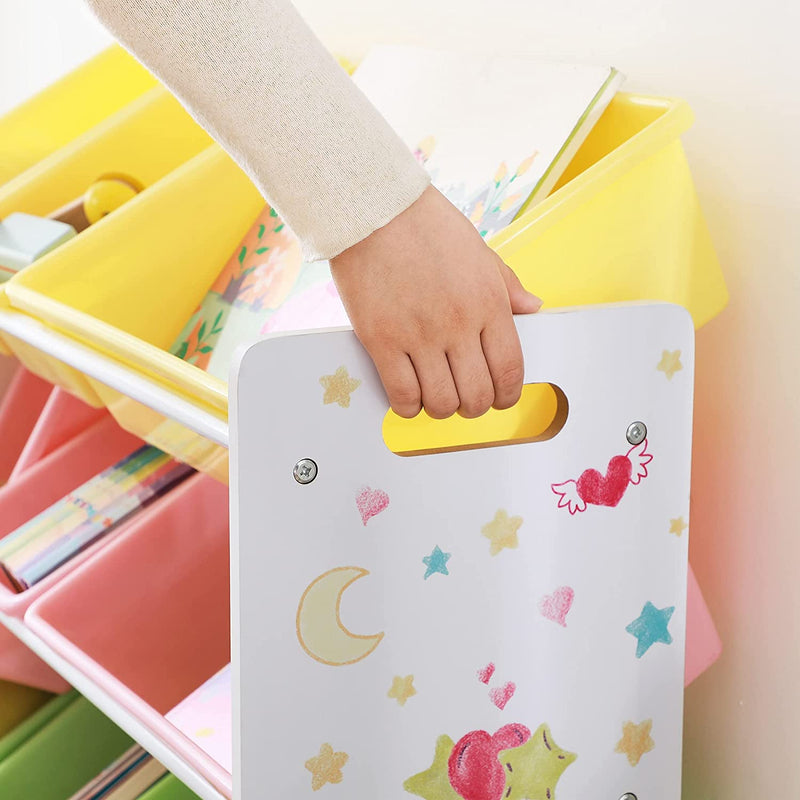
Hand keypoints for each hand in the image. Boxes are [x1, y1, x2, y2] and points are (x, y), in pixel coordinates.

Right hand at [329, 186, 541, 418]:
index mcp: (488, 303)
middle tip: (464, 398)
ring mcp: (418, 335)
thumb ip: (508, 286)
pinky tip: (409, 396)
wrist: (374, 209)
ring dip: (441, 408)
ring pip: (440, 403)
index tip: (499, 398)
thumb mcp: (480, 250)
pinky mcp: (381, 340)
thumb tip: (533, 309)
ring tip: (435, 395)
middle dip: (474, 406)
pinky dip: (408, 406)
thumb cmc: (427, 226)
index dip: (506, 395)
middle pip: (477, 395)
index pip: (509, 370)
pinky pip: (401, 395)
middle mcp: (457, 325)